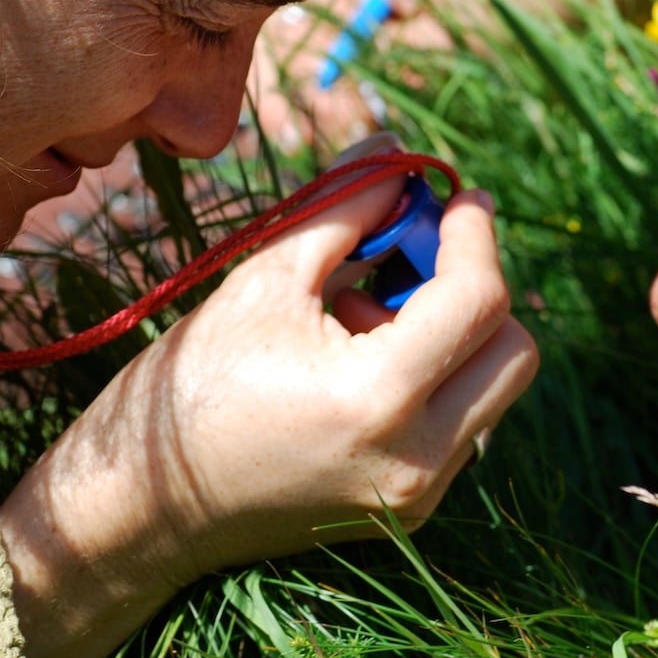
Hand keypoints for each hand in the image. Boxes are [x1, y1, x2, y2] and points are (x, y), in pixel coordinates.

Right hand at [0, 173, 537, 657]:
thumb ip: (346, 208)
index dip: (475, 234)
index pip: (479, 300)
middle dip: (475, 288)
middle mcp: (417, 459)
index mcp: (377, 399)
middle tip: (410, 256)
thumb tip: (395, 148)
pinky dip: (434, 374)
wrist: (144, 509)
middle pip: (514, 350)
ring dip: (453, 333)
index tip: (459, 195)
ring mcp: (420, 493)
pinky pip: (463, 421)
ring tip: (361, 319)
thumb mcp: (265, 280)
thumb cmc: (189, 388)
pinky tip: (361, 361)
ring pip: (494, 387)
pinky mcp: (412, 506)